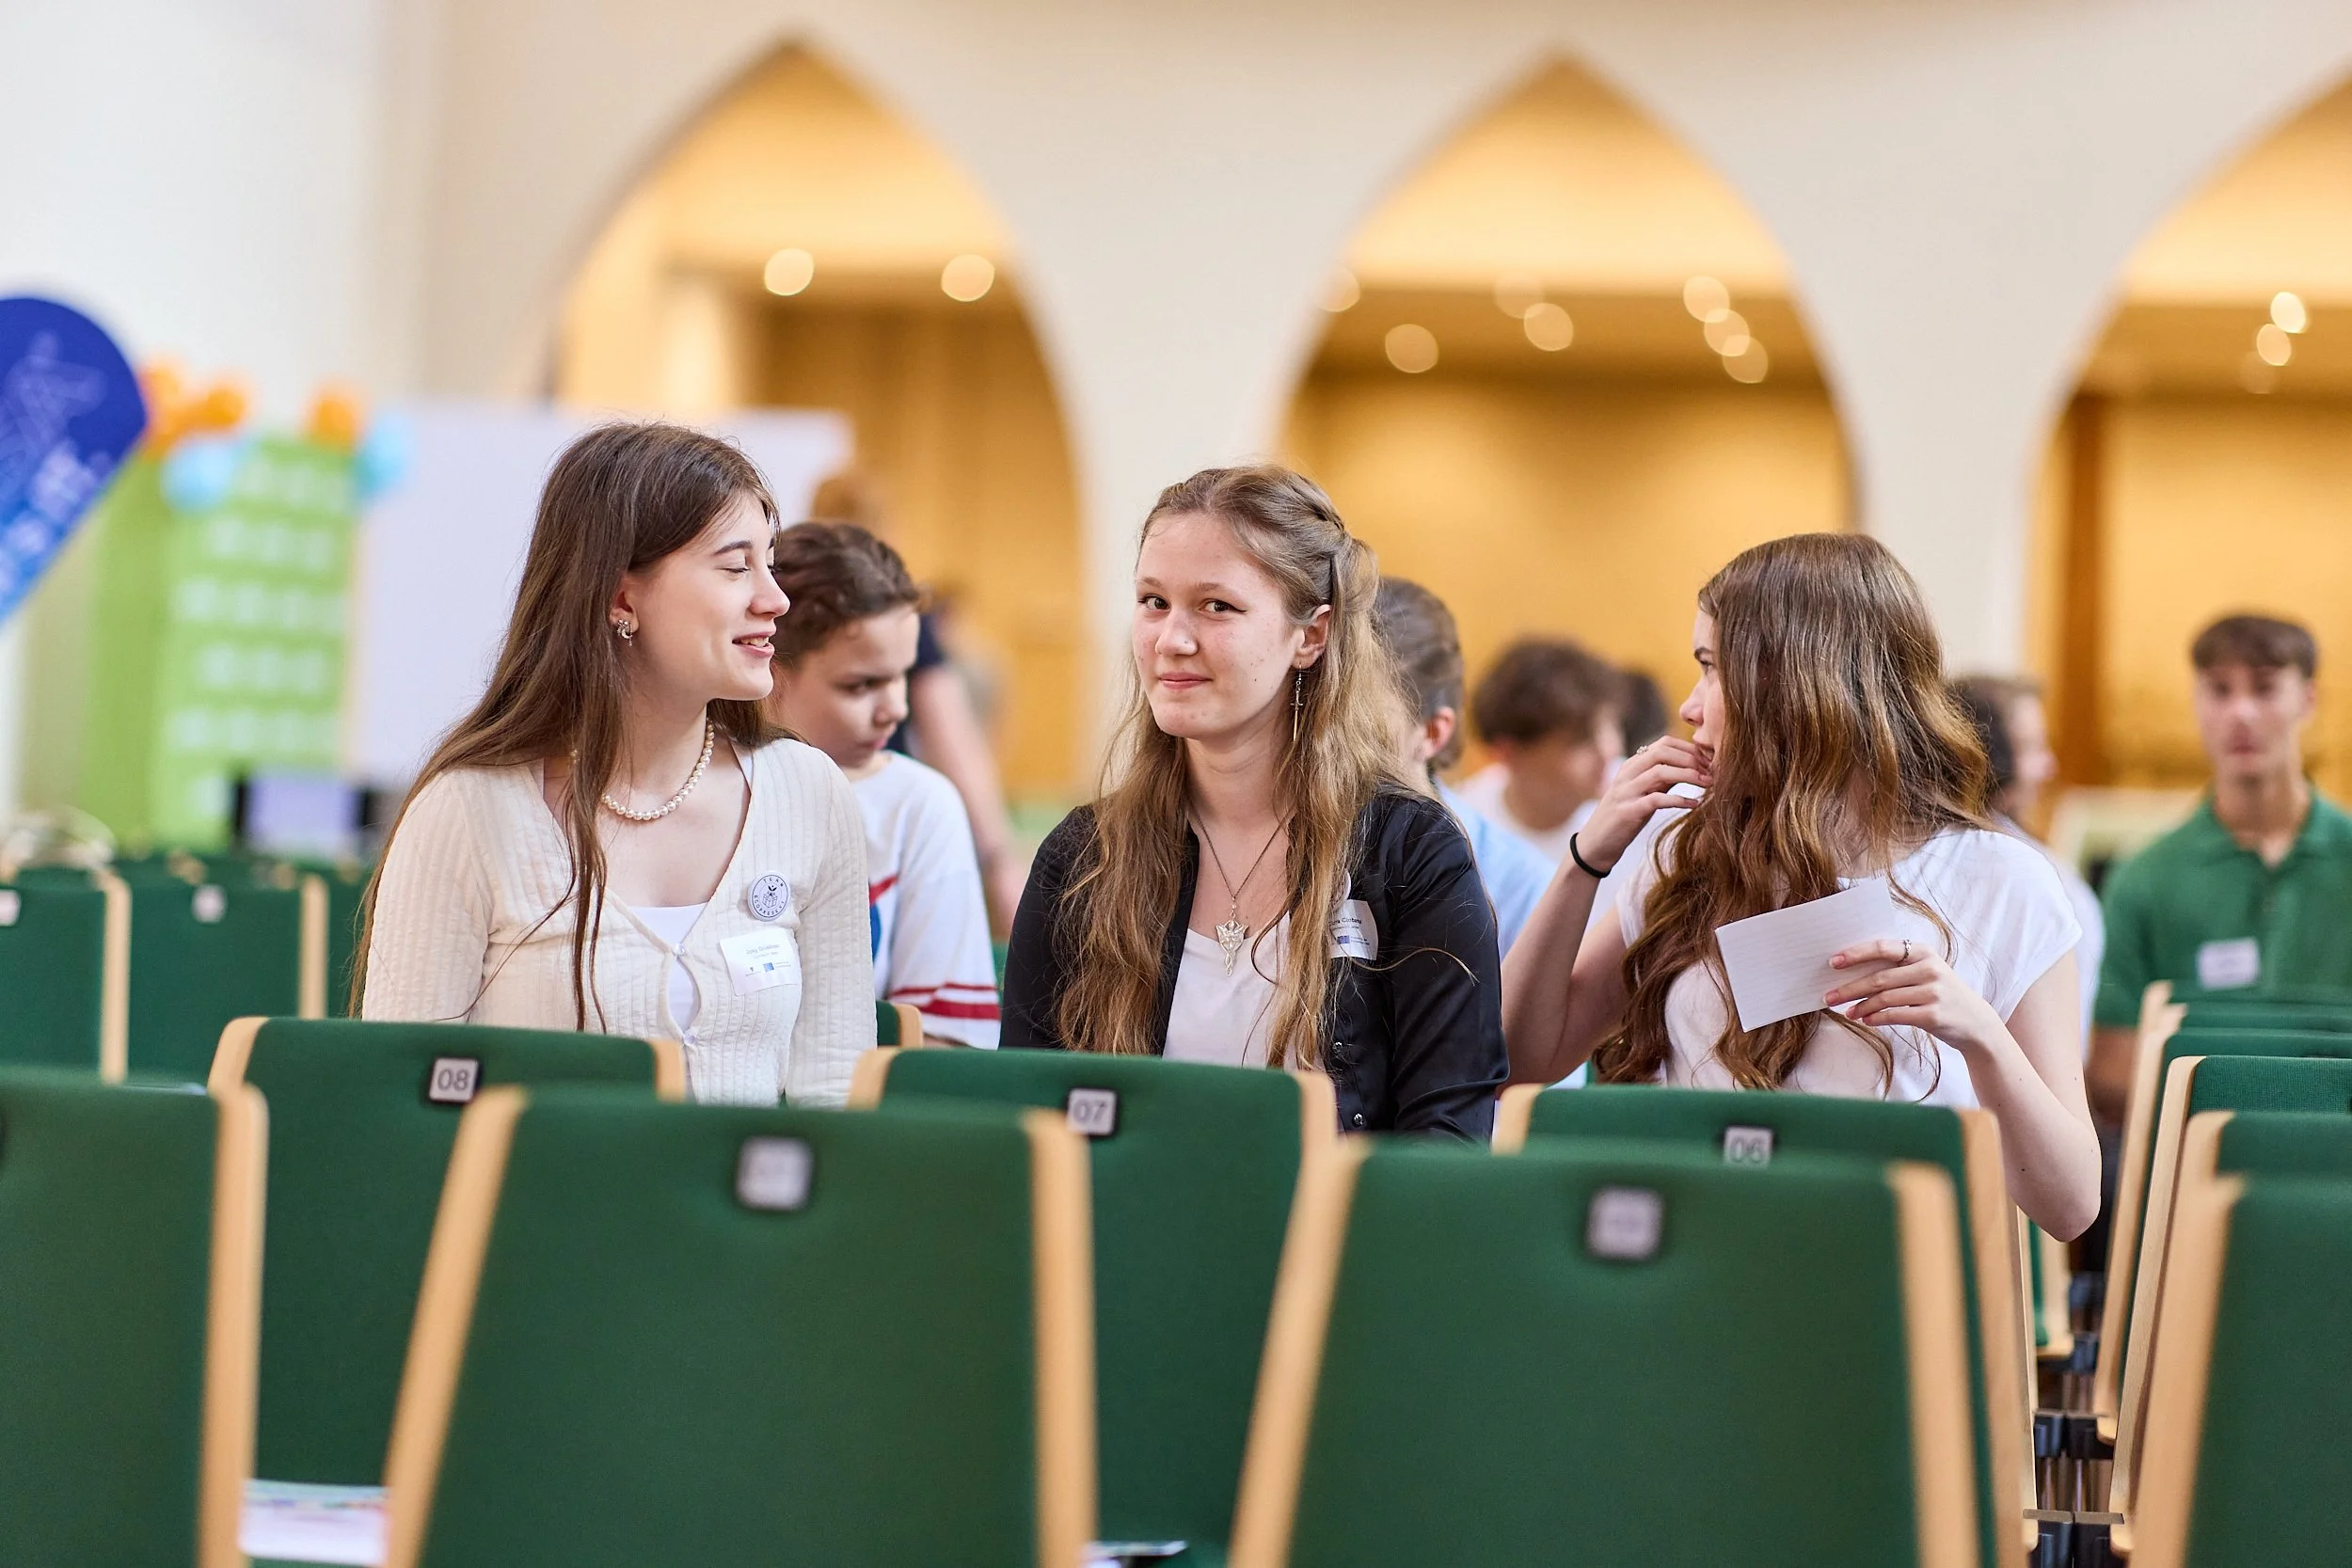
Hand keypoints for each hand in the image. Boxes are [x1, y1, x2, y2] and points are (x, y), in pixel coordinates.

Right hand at [1575, 738, 1713, 869]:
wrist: (1595, 844)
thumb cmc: (1624, 818)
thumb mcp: (1643, 793)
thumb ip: (1663, 779)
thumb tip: (1693, 767)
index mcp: (1631, 765)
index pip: (1663, 743)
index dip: (1690, 749)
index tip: (1709, 762)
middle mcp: (1627, 774)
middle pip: (1662, 751)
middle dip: (1691, 758)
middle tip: (1712, 772)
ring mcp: (1626, 792)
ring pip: (1660, 771)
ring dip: (1689, 775)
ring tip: (1709, 784)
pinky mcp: (1628, 812)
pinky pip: (1657, 800)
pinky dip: (1680, 800)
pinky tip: (1695, 805)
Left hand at [1825, 938, 2003, 1053]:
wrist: (1976, 1022)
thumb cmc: (1940, 995)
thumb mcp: (1925, 973)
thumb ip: (1897, 968)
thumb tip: (1852, 972)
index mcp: (1924, 952)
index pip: (1883, 948)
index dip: (1856, 954)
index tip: (1833, 962)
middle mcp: (1930, 969)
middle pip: (1879, 977)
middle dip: (1849, 988)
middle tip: (1829, 996)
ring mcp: (1933, 992)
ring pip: (1884, 998)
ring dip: (1860, 1006)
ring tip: (1847, 1012)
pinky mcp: (1933, 1015)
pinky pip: (1895, 1015)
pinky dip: (1876, 1018)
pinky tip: (1865, 1020)